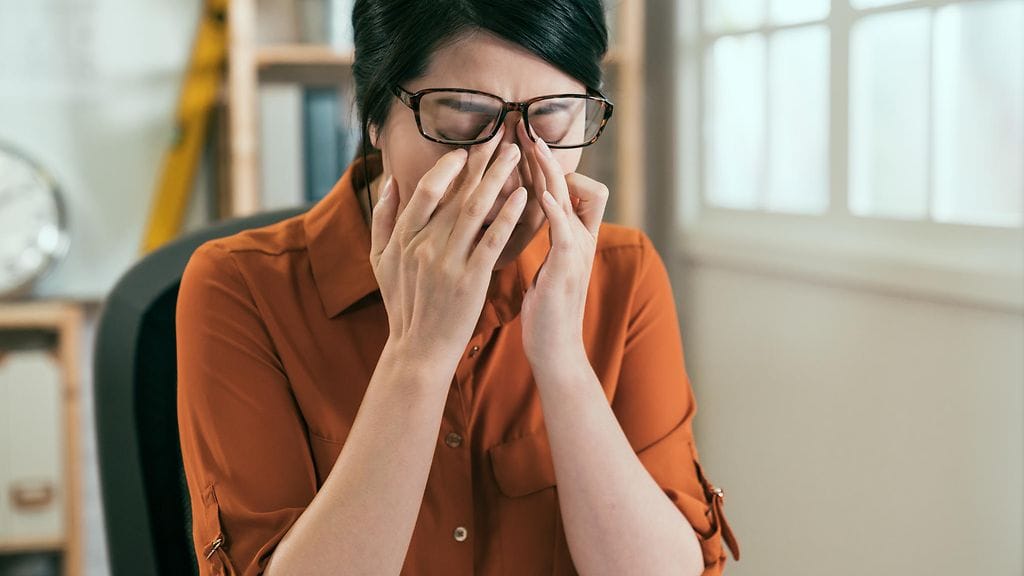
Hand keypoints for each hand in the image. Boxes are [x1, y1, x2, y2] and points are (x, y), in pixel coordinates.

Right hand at [370, 126, 527, 367]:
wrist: (418, 349)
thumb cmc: (402, 304)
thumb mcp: (379, 260)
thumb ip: (382, 219)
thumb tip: (391, 182)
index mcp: (403, 238)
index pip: (425, 189)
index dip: (447, 167)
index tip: (466, 151)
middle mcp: (424, 245)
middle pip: (455, 193)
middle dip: (481, 162)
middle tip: (501, 138)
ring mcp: (448, 262)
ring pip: (476, 209)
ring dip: (498, 179)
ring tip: (515, 156)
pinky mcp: (472, 279)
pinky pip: (493, 240)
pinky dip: (507, 215)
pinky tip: (523, 196)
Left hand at [517, 121, 609, 370]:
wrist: (556, 351)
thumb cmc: (544, 313)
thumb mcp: (547, 269)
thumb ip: (546, 242)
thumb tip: (528, 218)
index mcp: (573, 239)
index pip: (574, 189)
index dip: (552, 166)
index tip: (524, 147)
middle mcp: (580, 240)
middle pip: (574, 184)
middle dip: (549, 157)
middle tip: (526, 130)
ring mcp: (576, 253)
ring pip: (570, 200)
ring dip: (551, 172)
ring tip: (534, 149)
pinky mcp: (566, 268)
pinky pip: (565, 231)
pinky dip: (556, 209)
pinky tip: (540, 194)